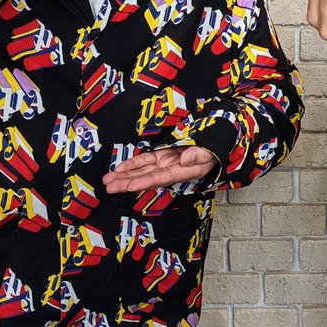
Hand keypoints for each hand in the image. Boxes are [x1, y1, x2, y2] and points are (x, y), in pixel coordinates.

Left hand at [102, 146, 217, 192]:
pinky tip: (120, 168)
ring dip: (125, 175)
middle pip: (146, 178)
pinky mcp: (164, 155)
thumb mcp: (212, 150)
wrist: (219, 140)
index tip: (129, 185)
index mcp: (184, 171)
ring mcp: (167, 162)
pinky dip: (133, 164)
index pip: (160, 179)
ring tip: (108, 180)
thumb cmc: (217, 147)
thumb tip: (185, 158)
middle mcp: (172, 169)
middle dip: (127, 182)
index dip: (144, 182)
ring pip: (142, 171)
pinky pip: (146, 160)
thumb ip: (199, 155)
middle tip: (108, 186)